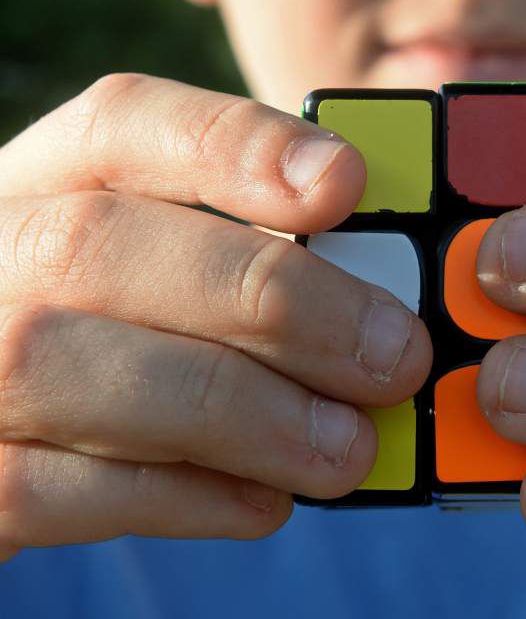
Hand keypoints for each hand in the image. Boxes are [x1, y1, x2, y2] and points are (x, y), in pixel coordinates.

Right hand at [0, 74, 431, 558]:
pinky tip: (266, 499)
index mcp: (47, 176)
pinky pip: (43, 488)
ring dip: (236, 412)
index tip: (345, 182)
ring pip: (62, 364)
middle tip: (391, 354)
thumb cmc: (120, 322)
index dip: (235, 145)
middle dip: (268, 299)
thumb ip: (252, 246)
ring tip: (347, 447)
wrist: (6, 415)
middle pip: (98, 241)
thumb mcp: (166, 256)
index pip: (122, 121)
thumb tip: (387, 284)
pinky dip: (177, 496)